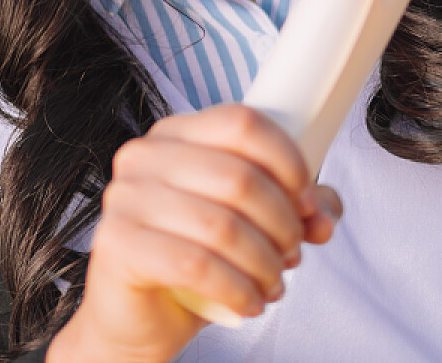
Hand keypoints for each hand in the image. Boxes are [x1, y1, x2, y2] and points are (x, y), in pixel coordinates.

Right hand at [50, 104, 342, 362]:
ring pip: (222, 226)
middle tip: (291, 255)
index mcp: (176, 134)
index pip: (243, 123)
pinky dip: (236, 289)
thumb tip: (324, 214)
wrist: (138, 318)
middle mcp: (144, 157)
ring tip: (272, 284)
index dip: (288, 161)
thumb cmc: (193, 262)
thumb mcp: (251, 227)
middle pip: (239, 177)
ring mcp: (125, 197)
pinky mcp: (117, 243)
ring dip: (264, 264)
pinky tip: (248, 303)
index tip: (307, 201)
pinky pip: (195, 264)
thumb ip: (294, 209)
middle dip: (282, 224)